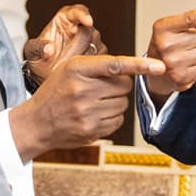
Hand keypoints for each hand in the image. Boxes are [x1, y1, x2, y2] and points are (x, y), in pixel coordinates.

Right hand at [9, 54, 165, 159]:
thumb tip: (132, 68)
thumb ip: (97, 65)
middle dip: (118, 85)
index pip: (115, 65)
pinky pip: (118, 120)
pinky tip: (95, 114)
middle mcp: (82, 90)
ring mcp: (86, 113)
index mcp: (76, 69)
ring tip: (94, 102)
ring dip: (115, 101)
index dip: (139, 65)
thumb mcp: (68, 68)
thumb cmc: (56, 91)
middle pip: (124, 85)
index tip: (159, 66)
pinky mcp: (91, 130)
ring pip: (123, 103)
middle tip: (101, 88)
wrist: (35, 123)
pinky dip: (112, 116)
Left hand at [23, 4, 106, 81]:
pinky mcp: (97, 54)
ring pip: (95, 46)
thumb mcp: (32, 51)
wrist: (44, 74)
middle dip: (79, 45)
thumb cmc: (38, 57)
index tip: (88, 21)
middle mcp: (80, 27)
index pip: (77, 11)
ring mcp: (90, 41)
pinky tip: (79, 70)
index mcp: (65, 18)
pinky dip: (90, 65)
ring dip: (83, 57)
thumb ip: (38, 47)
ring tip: (68, 66)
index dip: (83, 15)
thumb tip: (48, 49)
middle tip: (67, 59)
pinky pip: (99, 59)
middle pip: (89, 31)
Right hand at [145, 0, 195, 103]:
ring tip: (194, 52)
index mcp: (163, 27)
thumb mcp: (178, 25)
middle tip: (195, 40)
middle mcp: (166, 45)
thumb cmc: (169, 43)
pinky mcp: (182, 78)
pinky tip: (194, 63)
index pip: (191, 17)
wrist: (154, 73)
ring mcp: (173, 63)